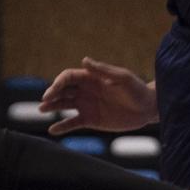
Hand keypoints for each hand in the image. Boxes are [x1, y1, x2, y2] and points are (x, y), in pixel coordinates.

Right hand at [39, 57, 157, 133]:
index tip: (52, 92)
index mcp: (91, 78)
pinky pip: (73, 123)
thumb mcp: (122, 77)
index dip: (58, 83)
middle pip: (63, 90)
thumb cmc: (137, 89)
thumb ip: (103, 70)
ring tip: (42, 110)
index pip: (68, 78)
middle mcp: (86, 90)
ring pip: (64, 105)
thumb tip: (84, 60)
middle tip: (44, 102)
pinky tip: (52, 130)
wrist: (147, 109)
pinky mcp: (91, 120)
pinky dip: (62, 126)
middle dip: (52, 94)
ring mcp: (87, 105)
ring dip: (52, 107)